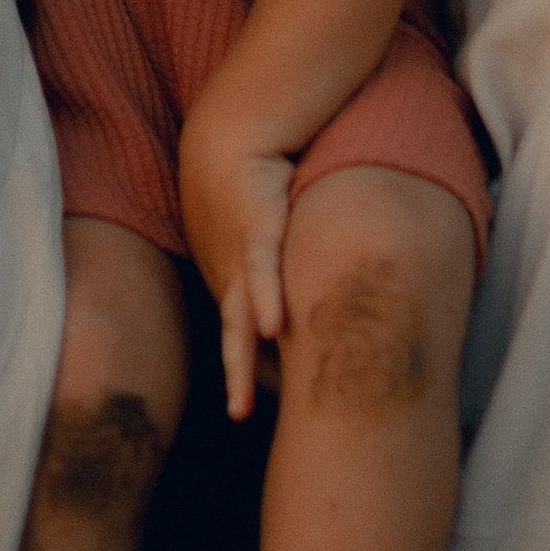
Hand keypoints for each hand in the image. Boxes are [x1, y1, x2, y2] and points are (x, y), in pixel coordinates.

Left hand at [177, 104, 295, 421]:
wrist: (231, 134)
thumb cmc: (254, 181)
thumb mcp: (270, 232)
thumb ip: (290, 263)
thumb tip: (320, 291)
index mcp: (232, 280)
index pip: (244, 334)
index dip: (257, 367)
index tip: (270, 401)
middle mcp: (230, 276)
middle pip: (233, 338)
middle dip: (238, 377)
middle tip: (242, 416)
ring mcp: (238, 257)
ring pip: (238, 319)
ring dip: (239, 363)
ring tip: (242, 406)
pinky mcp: (255, 230)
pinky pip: (261, 270)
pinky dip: (265, 298)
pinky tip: (270, 327)